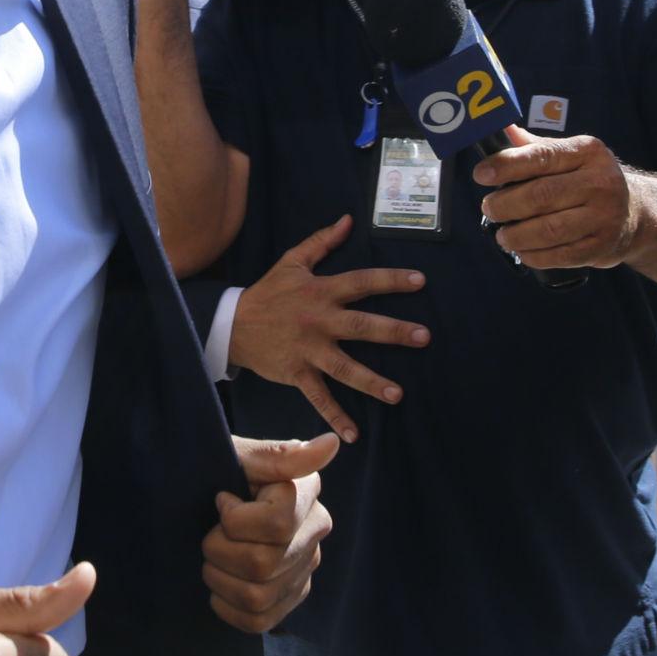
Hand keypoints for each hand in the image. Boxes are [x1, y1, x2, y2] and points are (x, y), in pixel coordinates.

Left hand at [203, 434, 337, 632]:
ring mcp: (305, 567)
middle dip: (218, 550)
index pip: (277, 525)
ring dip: (219, 578)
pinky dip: (227, 607)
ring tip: (213, 557)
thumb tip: (331, 444)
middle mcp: (315, 531)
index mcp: (306, 492)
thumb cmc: (220, 470)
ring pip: (257, 597)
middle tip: (210, 533)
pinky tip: (220, 583)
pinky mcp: (291, 596)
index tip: (222, 501)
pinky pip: (258, 621)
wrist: (203, 496)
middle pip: (262, 564)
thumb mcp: (239, 455)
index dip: (235, 520)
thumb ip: (280, 456)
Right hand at [230, 214, 429, 442]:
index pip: (361, 283)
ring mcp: (308, 350)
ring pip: (344, 367)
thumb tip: (348, 220)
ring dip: (371, 382)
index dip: (390, 280)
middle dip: (393, 332)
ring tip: (397, 395)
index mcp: (321, 292)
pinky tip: (354, 435)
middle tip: (423, 337)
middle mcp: (318, 321)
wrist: (233, 324)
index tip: (420, 281)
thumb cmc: (268, 292)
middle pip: (360, 326)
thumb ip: (321, 242)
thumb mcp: (292, 262)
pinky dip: (335, 417)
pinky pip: (318, 397)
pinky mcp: (297, 373)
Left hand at [472, 128, 639, 269]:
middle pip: (541, 195)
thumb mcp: (568, 156)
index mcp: (588, 152)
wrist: (635, 213)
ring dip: (516, 235)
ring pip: (549, 229)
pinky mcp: (603, 246)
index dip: (507, 166)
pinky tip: (522, 251)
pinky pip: (560, 255)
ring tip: (502, 235)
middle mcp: (601, 181)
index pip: (542, 156)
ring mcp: (605, 216)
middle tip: (488, 209)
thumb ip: (534, 147)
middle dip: (506, 205)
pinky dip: (534, 256)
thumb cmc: (587, 180)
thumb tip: (500, 128)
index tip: (481, 175)